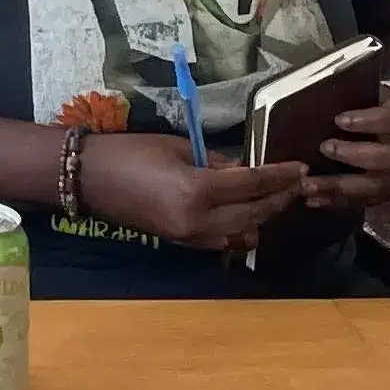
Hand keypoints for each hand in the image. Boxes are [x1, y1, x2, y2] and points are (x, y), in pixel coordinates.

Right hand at [77, 133, 306, 250]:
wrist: (88, 179)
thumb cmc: (129, 152)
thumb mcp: (178, 147)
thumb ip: (216, 162)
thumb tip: (244, 170)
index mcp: (198, 191)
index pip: (253, 184)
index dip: (279, 175)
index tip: (301, 167)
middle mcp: (200, 221)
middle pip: (254, 212)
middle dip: (279, 197)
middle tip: (298, 183)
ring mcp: (191, 237)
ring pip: (243, 232)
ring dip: (263, 215)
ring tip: (277, 198)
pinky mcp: (182, 243)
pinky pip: (223, 241)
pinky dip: (240, 228)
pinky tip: (247, 215)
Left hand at [305, 87, 389, 212]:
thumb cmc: (375, 108)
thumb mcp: (370, 95)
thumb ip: (352, 98)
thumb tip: (318, 97)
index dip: (367, 121)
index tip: (339, 119)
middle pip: (387, 159)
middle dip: (353, 156)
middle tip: (324, 148)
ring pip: (375, 187)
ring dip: (339, 187)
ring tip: (308, 185)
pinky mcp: (387, 193)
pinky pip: (364, 202)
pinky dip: (337, 201)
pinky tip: (313, 199)